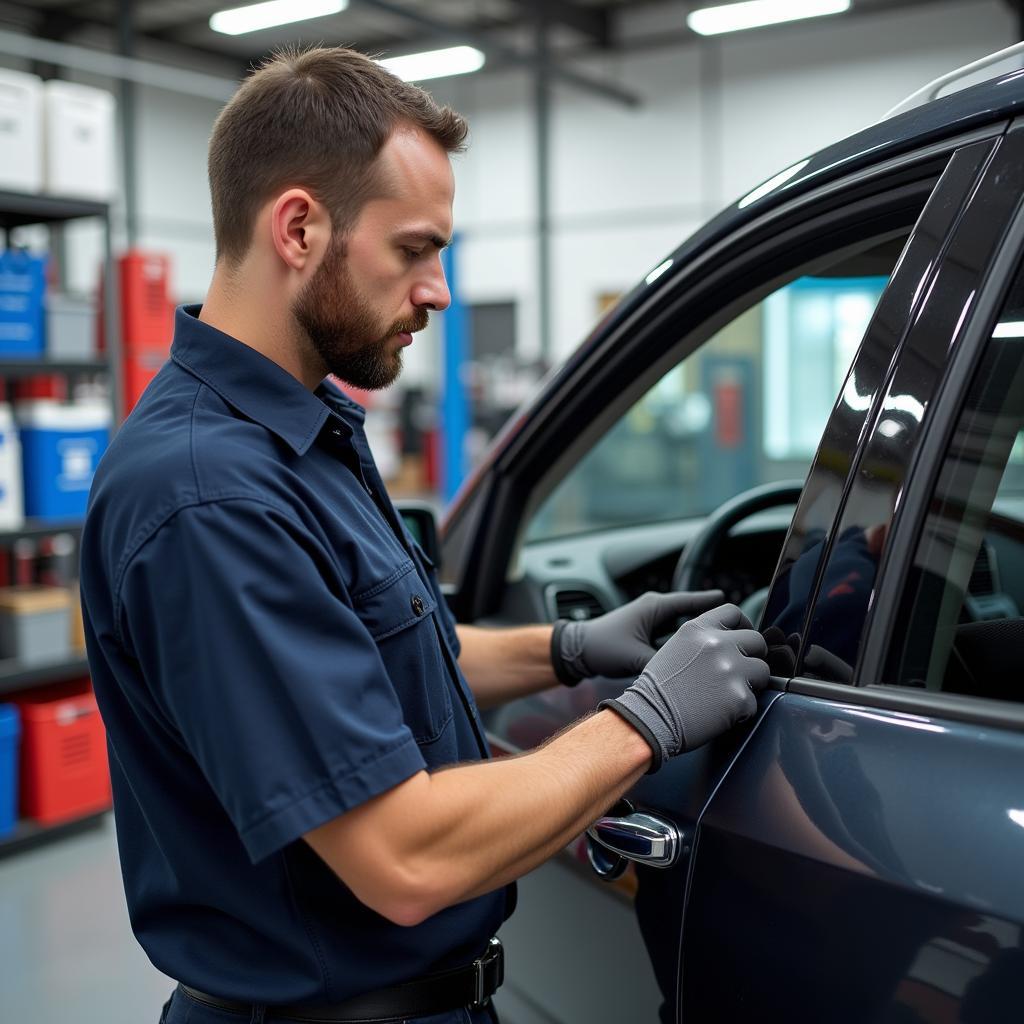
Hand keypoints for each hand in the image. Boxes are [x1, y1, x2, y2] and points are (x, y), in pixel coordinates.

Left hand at [551, 590, 725, 684]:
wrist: (577, 651)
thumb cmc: (602, 647)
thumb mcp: (635, 657)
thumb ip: (661, 665)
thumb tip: (686, 677)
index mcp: (654, 607)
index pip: (691, 602)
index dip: (713, 605)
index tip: (734, 608)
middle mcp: (654, 610)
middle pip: (691, 612)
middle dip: (711, 620)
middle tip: (734, 627)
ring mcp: (650, 621)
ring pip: (682, 625)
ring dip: (698, 632)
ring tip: (721, 640)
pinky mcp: (646, 633)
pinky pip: (672, 634)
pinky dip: (684, 642)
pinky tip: (695, 654)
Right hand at [598, 603, 769, 770]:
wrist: (649, 718)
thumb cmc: (657, 689)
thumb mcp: (674, 648)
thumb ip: (702, 640)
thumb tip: (728, 642)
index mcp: (698, 629)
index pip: (733, 612)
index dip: (743, 625)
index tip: (742, 640)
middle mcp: (716, 644)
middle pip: (756, 640)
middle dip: (752, 656)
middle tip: (740, 672)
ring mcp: (730, 669)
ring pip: (763, 670)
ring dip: (751, 683)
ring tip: (728, 695)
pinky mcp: (739, 696)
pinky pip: (754, 701)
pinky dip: (742, 710)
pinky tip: (721, 713)